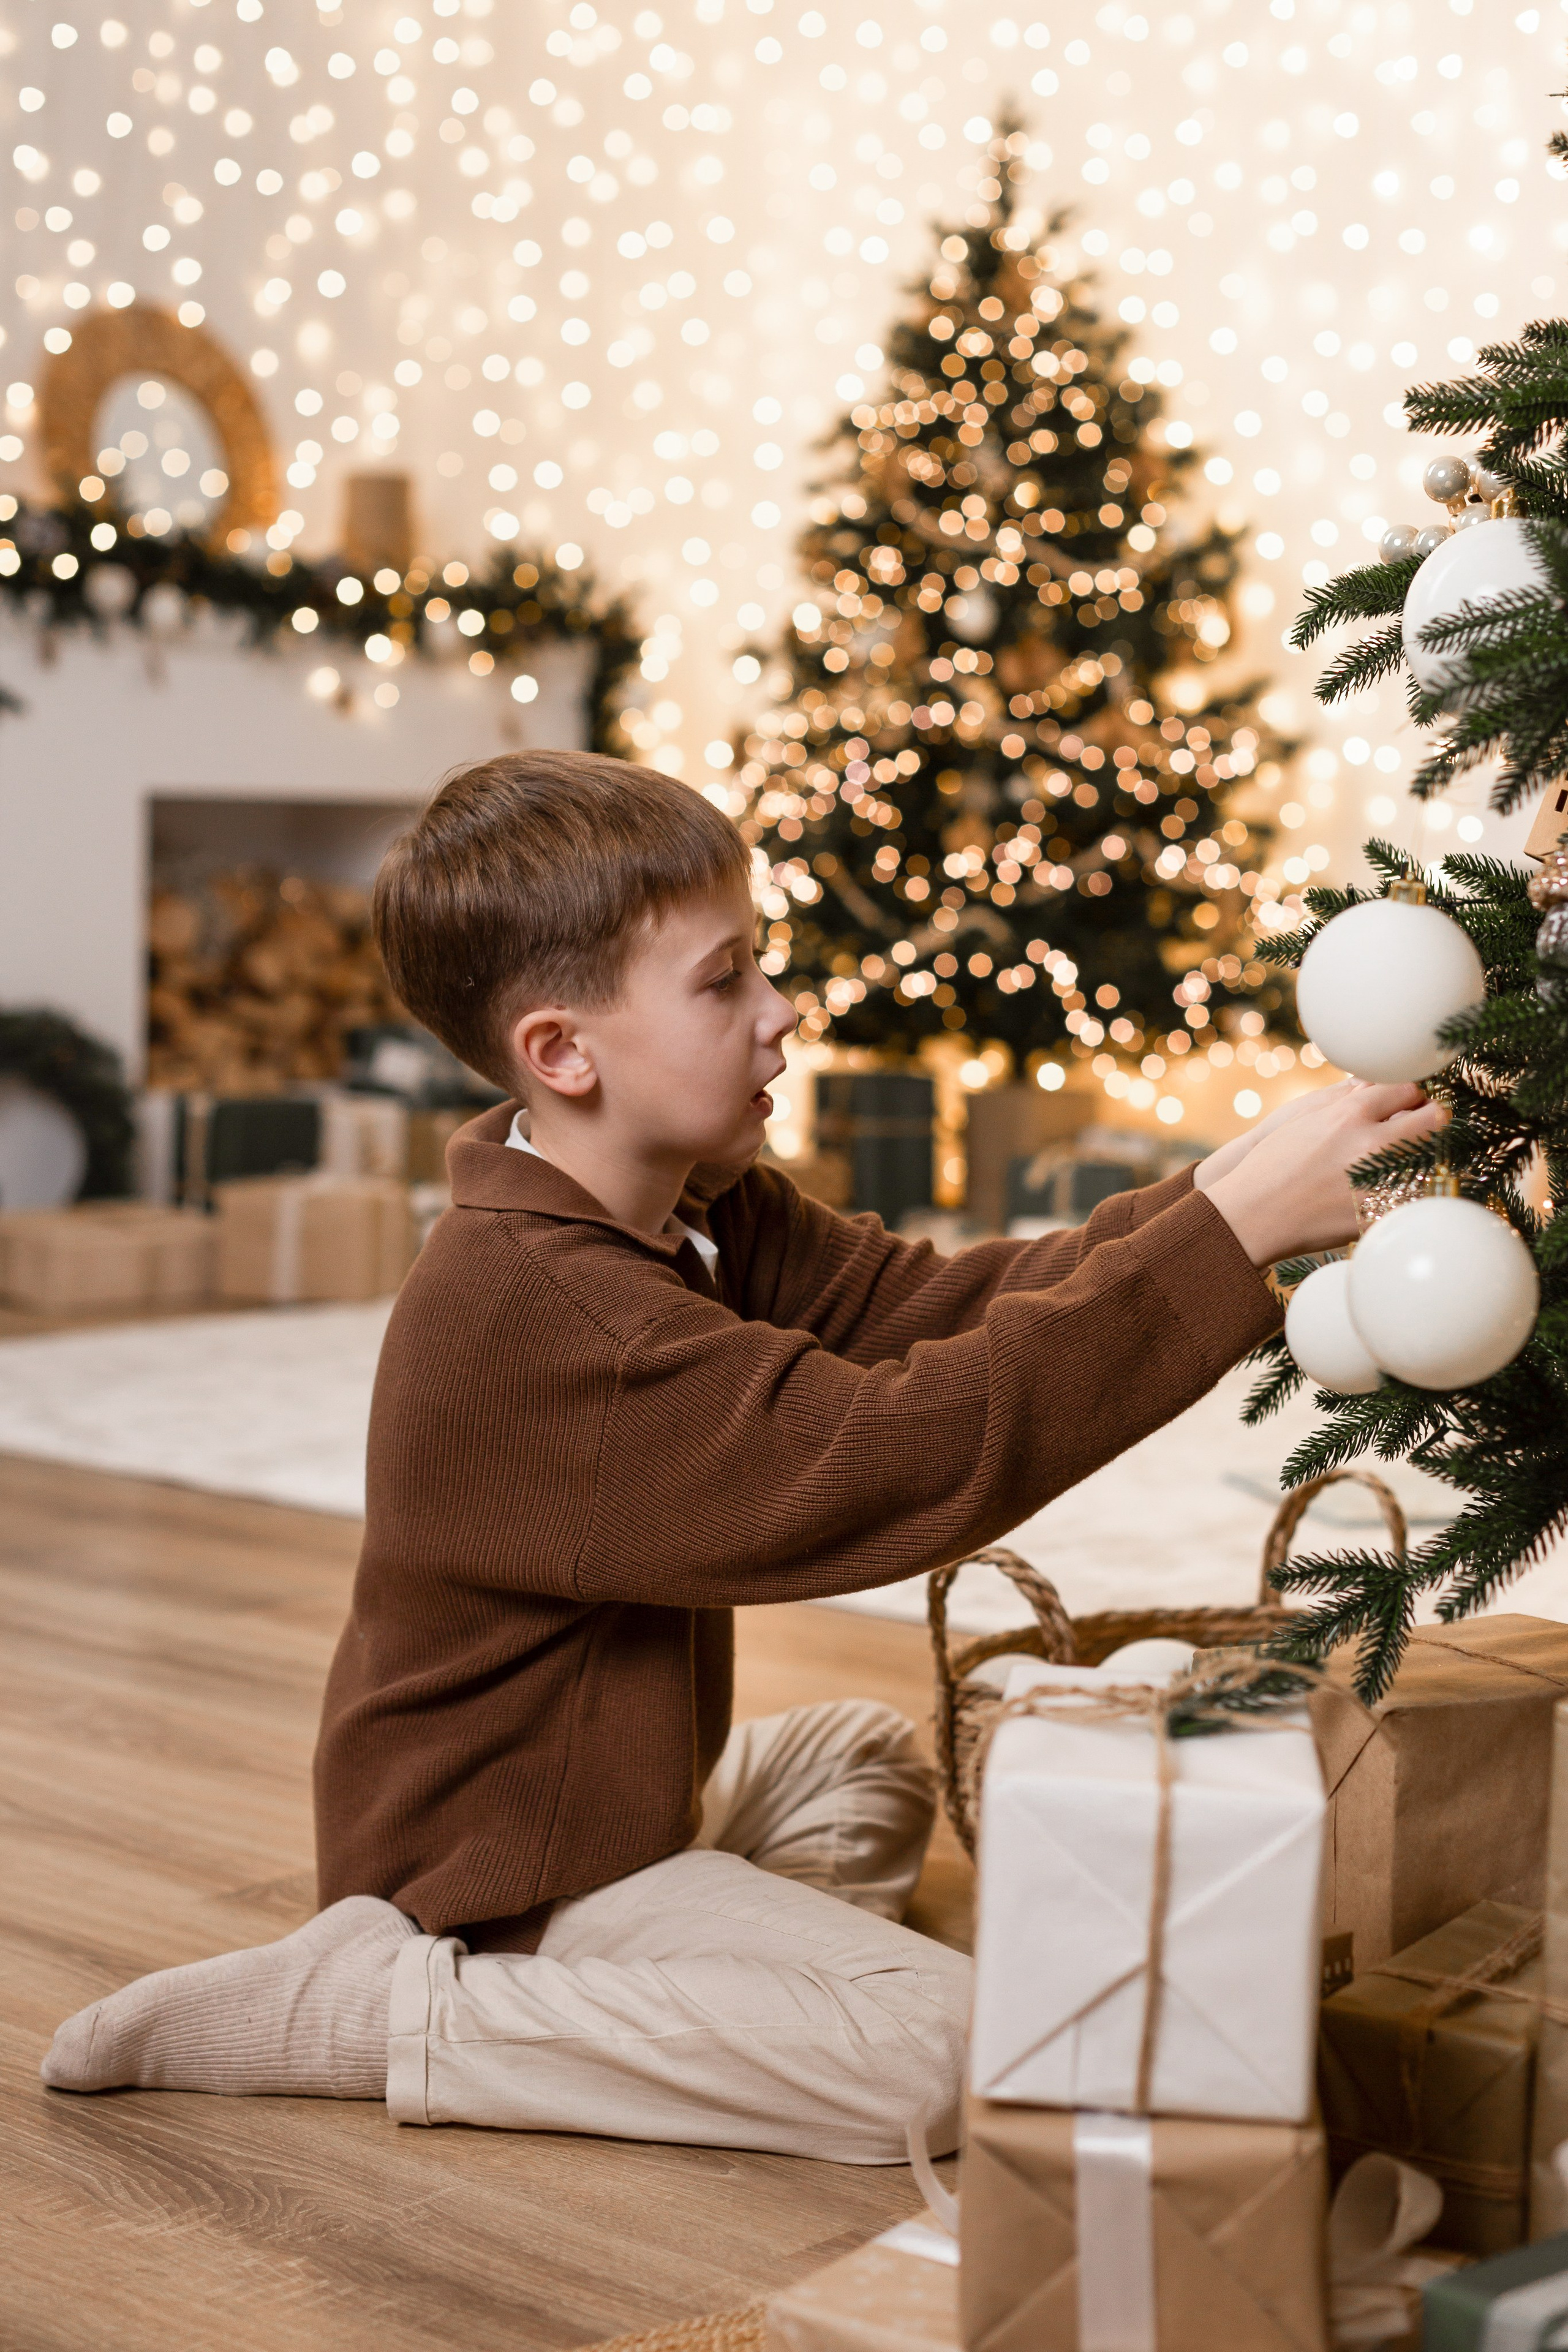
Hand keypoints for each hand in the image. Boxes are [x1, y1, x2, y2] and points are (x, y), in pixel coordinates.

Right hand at [1202, 1082, 1446, 1266]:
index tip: (1409, 1100)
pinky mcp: (1381, 1214)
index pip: (1407, 1088)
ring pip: (1432, 1157)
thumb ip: (1347, 1098)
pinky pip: (1416, 1195)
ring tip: (1405, 1156)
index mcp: (1350, 1116)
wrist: (1253, 1215)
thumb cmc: (1272, 1163)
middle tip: (1421, 1123)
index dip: (1411, 1093)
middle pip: (1432, 1119)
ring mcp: (1380, 1183)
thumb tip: (1378, 1081)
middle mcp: (1371, 1146)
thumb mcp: (1305, 1118)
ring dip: (1424, 1153)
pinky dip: (1410, 1187)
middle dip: (1431, 1118)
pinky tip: (1392, 1188)